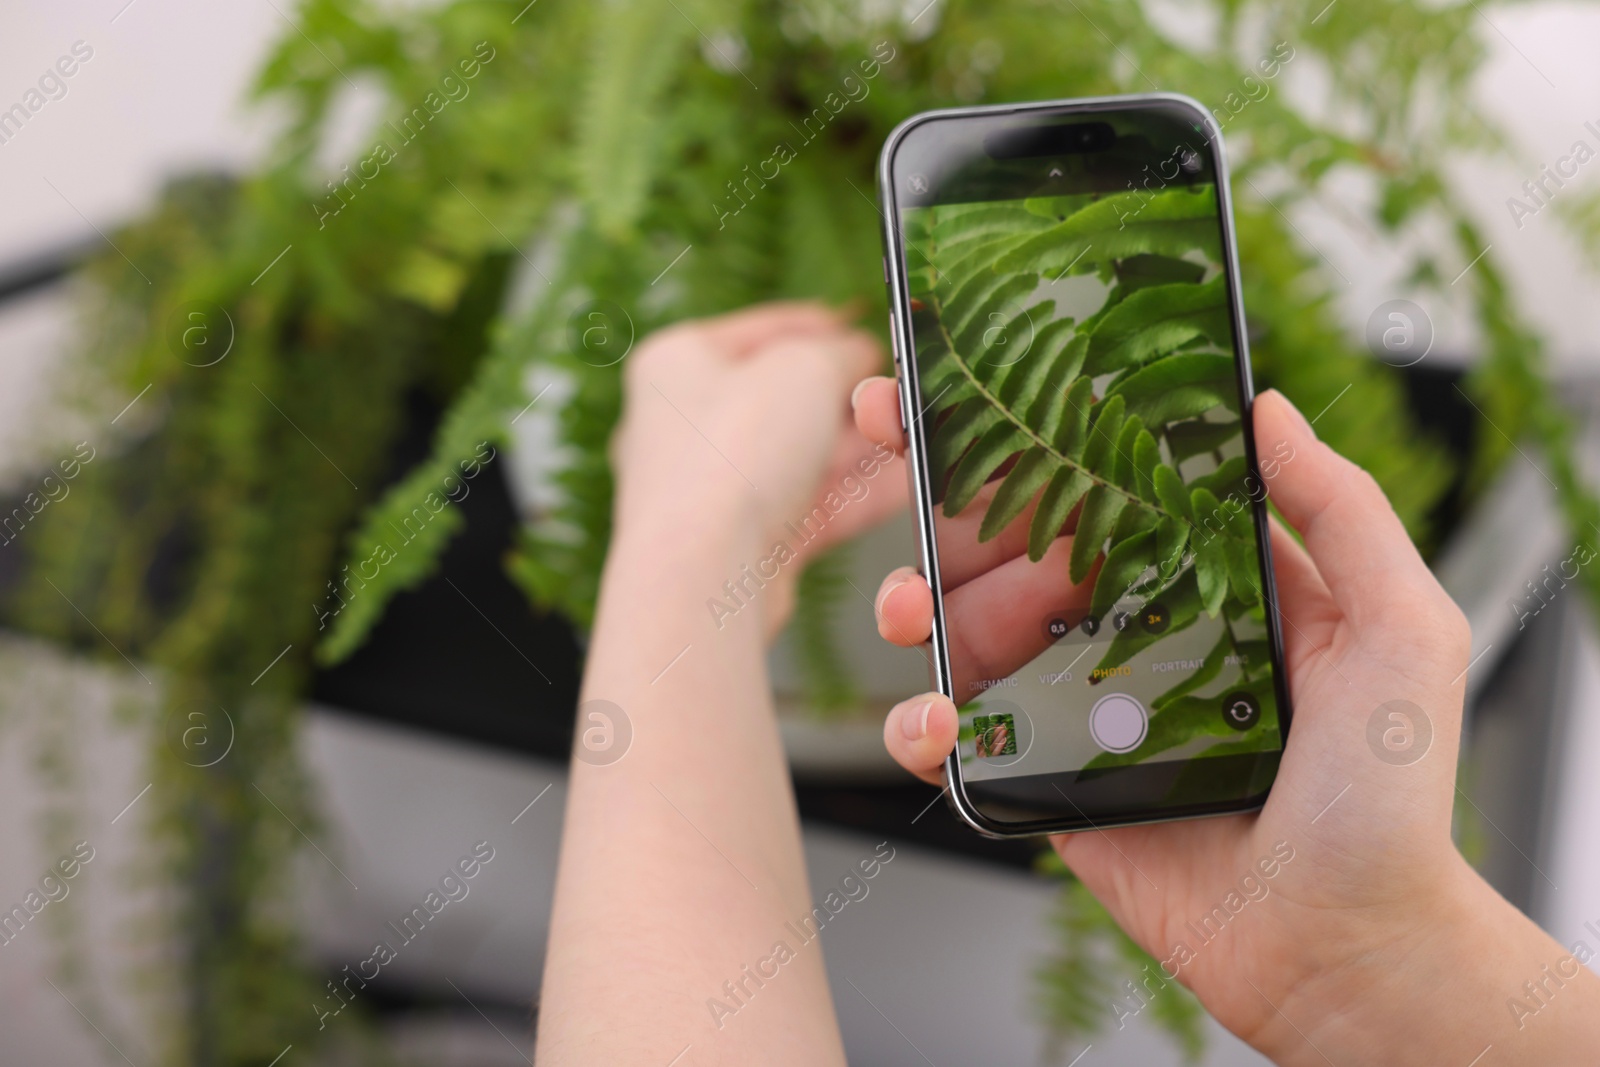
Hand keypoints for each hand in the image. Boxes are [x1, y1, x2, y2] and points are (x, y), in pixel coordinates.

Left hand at [610, 303, 904, 635]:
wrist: (705, 573)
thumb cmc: (735, 450)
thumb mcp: (805, 367)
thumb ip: (841, 350)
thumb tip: (859, 350)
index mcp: (677, 361)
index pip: (763, 329)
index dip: (823, 325)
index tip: (869, 326)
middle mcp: (684, 424)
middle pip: (784, 398)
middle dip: (850, 396)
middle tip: (900, 391)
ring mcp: (712, 490)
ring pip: (801, 458)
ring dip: (863, 448)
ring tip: (918, 436)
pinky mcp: (742, 544)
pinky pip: (811, 509)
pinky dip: (859, 496)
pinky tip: (909, 486)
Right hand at [853, 378, 1597, 1063]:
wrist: (1340, 946)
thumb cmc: (1387, 798)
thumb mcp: (1402, 629)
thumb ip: (1342, 510)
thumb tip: (1264, 407)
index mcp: (1202, 576)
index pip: (1103, 480)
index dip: (1033, 427)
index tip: (962, 381)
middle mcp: (1131, 628)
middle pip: (1011, 542)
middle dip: (939, 495)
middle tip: (892, 456)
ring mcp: (1079, 705)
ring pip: (963, 630)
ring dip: (913, 601)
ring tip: (909, 609)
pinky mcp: (1043, 780)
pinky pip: (959, 740)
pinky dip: (918, 723)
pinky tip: (935, 721)